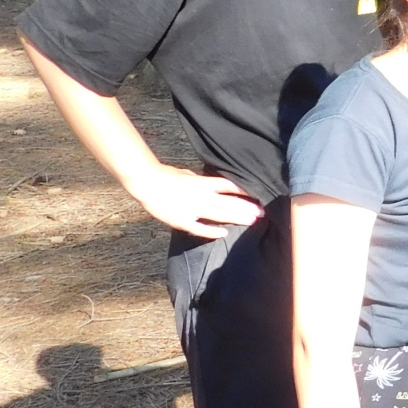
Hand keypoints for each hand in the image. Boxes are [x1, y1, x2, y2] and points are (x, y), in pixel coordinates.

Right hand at [126, 162, 262, 237]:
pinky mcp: (182, 220)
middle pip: (229, 202)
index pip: (229, 186)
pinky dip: (211, 231)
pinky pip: (199, 228)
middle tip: (263, 213)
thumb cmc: (165, 175)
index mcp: (202, 183)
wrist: (145, 182)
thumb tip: (210, 180)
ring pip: (219, 215)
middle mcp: (201, 196)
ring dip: (237, 218)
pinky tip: (224, 233)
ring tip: (253, 221)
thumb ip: (199, 179)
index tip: (259, 194)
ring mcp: (192, 209)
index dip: (245, 190)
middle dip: (247, 208)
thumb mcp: (187, 173)